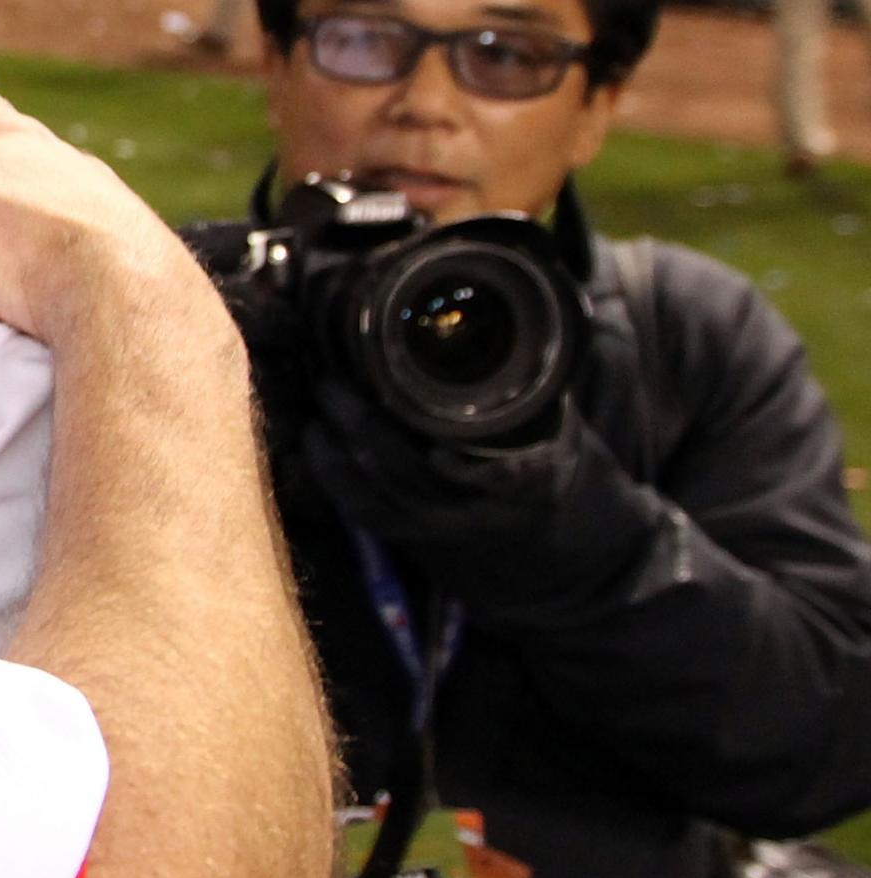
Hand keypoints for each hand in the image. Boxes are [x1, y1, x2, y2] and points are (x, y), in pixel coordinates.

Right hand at [0, 86, 214, 349]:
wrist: (128, 300)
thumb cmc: (26, 236)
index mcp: (16, 138)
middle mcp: (68, 166)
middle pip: (16, 154)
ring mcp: (105, 215)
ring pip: (54, 205)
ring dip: (23, 222)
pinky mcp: (127, 268)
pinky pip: (81, 258)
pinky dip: (55, 269)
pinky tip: (37, 297)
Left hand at [295, 382, 649, 620]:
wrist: (553, 552)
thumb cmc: (551, 471)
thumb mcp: (561, 431)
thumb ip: (534, 391)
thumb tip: (515, 324)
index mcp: (530, 485)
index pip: (504, 481)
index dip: (471, 470)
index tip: (440, 449)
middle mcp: (479, 514)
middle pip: (413, 477)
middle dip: (365, 426)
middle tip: (336, 379)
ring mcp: (440, 529)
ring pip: (380, 495)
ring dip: (341, 446)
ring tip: (321, 400)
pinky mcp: (413, 539)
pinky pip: (363, 511)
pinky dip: (333, 475)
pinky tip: (316, 438)